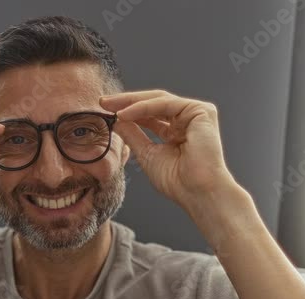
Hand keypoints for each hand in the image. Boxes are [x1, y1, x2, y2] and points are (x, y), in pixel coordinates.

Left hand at [99, 89, 241, 212]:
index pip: (150, 114)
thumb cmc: (177, 181)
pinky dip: (143, 108)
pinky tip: (124, 113)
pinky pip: (165, 104)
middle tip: (103, 102)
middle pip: (153, 103)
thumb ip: (133, 135)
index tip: (105, 112)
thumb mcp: (146, 154)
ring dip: (131, 102)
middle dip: (126, 102)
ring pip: (158, 100)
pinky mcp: (201, 111)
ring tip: (109, 106)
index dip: (127, 112)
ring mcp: (196, 114)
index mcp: (177, 131)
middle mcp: (187, 119)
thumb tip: (115, 120)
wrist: (197, 192)